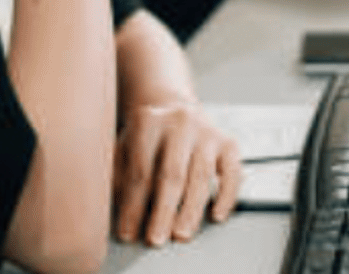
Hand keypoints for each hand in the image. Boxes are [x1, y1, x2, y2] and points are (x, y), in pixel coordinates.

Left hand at [112, 99, 241, 246]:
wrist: (177, 110)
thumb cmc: (146, 140)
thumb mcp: (125, 147)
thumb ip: (119, 174)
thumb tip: (116, 210)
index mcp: (147, 121)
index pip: (140, 171)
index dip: (133, 205)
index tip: (128, 233)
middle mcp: (179, 122)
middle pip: (172, 173)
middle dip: (163, 211)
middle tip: (156, 239)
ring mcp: (206, 132)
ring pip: (201, 176)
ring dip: (191, 210)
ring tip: (181, 235)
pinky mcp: (229, 143)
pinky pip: (232, 173)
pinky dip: (226, 196)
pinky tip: (216, 216)